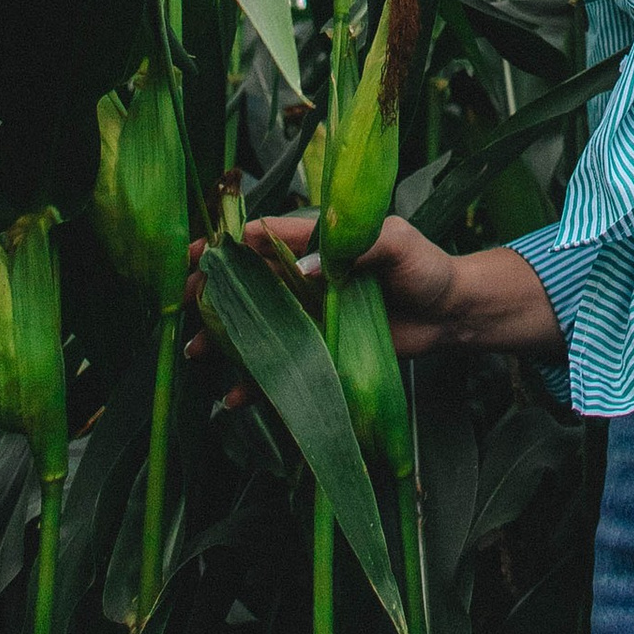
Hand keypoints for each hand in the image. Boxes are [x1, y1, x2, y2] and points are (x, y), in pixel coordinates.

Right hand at [183, 215, 559, 395]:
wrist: (450, 313)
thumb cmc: (424, 265)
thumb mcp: (396, 240)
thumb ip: (355, 245)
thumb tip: (303, 270)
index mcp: (318, 242)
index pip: (263, 236)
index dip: (227, 242)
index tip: (194, 253)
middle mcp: (306, 276)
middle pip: (247, 282)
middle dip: (211, 292)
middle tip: (183, 307)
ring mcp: (310, 315)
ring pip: (255, 324)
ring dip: (222, 337)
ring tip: (194, 353)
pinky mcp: (320, 349)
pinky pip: (280, 366)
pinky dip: (255, 382)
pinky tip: (233, 398)